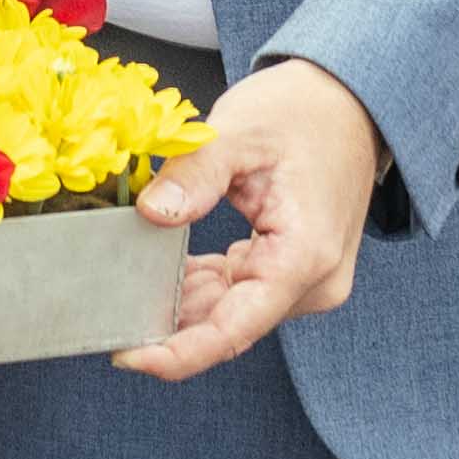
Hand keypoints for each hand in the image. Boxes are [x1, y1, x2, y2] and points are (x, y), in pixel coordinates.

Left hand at [119, 60, 384, 381]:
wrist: (350, 101)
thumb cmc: (304, 111)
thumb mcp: (240, 130)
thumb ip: (195, 174)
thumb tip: (152, 214)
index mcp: (303, 256)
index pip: (234, 330)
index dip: (179, 354)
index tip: (127, 357)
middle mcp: (313, 281)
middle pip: (229, 325)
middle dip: (169, 327)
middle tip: (108, 317)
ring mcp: (306, 279)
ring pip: (230, 310)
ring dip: (182, 305)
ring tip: (126, 292)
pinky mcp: (292, 267)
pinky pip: (239, 290)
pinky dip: (201, 285)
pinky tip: (162, 273)